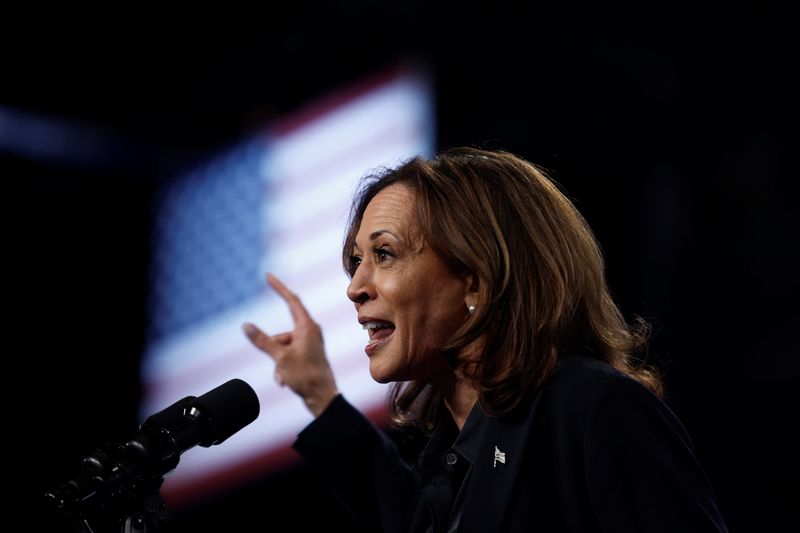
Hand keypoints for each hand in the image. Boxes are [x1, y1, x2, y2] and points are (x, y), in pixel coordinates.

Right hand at [242, 273, 338, 416]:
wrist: (322, 397)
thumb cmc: (305, 376)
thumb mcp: (279, 357)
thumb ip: (262, 340)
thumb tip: (246, 325)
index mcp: (307, 327)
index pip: (291, 300)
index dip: (279, 287)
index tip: (268, 275)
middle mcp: (310, 332)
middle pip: (282, 333)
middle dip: (274, 349)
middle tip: (280, 364)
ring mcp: (309, 343)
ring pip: (282, 347)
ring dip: (277, 363)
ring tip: (284, 377)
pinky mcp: (307, 354)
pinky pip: (287, 356)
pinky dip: (282, 367)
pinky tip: (285, 381)